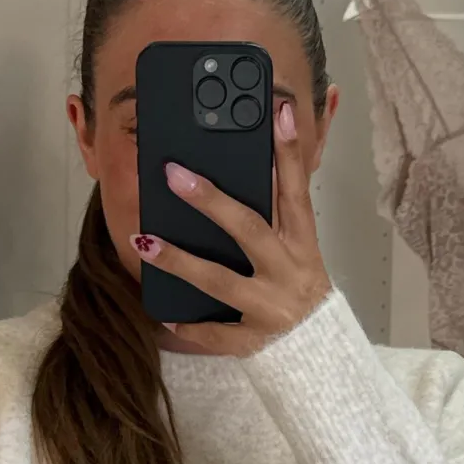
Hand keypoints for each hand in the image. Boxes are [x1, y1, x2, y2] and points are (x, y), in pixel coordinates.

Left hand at [130, 100, 331, 355]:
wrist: (319, 351)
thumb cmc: (300, 291)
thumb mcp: (298, 251)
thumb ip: (276, 216)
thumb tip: (254, 166)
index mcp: (302, 245)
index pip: (296, 191)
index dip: (289, 152)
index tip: (278, 112)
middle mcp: (287, 272)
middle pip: (249, 229)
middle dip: (211, 201)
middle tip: (173, 174)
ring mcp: (269, 306)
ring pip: (220, 280)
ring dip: (179, 261)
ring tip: (144, 240)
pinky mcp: (253, 339)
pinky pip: (215, 331)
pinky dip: (189, 324)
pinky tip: (163, 312)